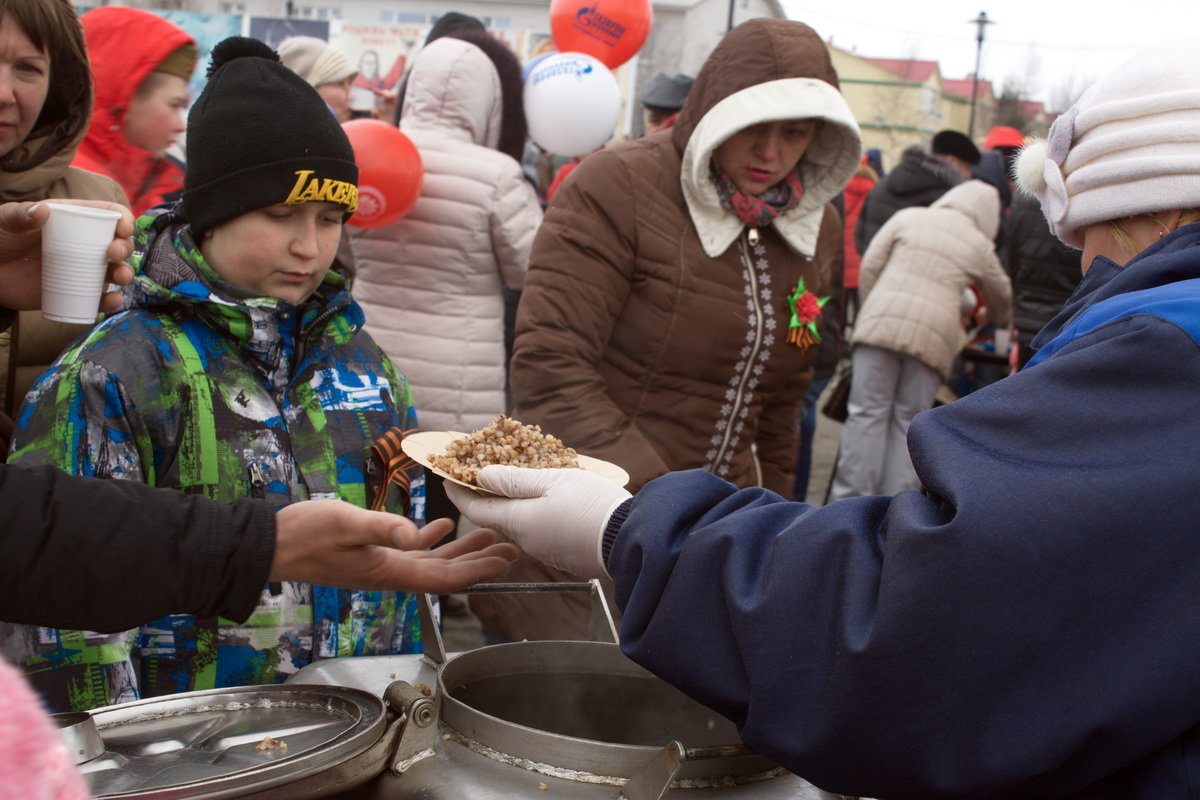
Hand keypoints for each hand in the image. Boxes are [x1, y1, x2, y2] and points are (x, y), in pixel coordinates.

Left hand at [0, 200, 134, 312]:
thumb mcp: (5, 220)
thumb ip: (21, 214)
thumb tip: (43, 211)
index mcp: (73, 219)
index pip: (107, 214)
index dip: (123, 219)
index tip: (124, 228)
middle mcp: (84, 244)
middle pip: (117, 243)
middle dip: (125, 247)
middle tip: (115, 254)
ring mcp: (81, 268)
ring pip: (114, 270)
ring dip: (125, 273)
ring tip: (121, 277)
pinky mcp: (75, 291)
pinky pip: (98, 297)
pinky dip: (110, 301)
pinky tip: (113, 300)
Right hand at [270, 501, 518, 592]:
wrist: (271, 544)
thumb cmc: (305, 534)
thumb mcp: (347, 524)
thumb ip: (383, 528)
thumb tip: (418, 533)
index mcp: (390, 571)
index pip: (445, 578)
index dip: (479, 572)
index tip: (507, 562)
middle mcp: (391, 573)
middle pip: (447, 573)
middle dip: (482, 562)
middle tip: (513, 548)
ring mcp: (382, 565)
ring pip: (433, 561)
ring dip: (462, 550)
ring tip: (490, 536)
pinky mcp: (372, 554)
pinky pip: (410, 551)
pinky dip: (431, 539)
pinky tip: (443, 526)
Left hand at [444, 466, 631, 577]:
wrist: (630, 541)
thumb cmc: (591, 506)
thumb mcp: (552, 481)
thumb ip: (515, 479)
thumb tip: (482, 476)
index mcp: (517, 522)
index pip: (475, 509)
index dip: (460, 492)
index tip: (449, 476)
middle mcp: (526, 541)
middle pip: (497, 517)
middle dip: (488, 495)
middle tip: (485, 471)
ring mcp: (546, 550)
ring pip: (520, 524)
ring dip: (513, 504)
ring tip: (519, 480)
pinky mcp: (565, 554)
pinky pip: (541, 531)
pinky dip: (535, 514)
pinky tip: (548, 500)